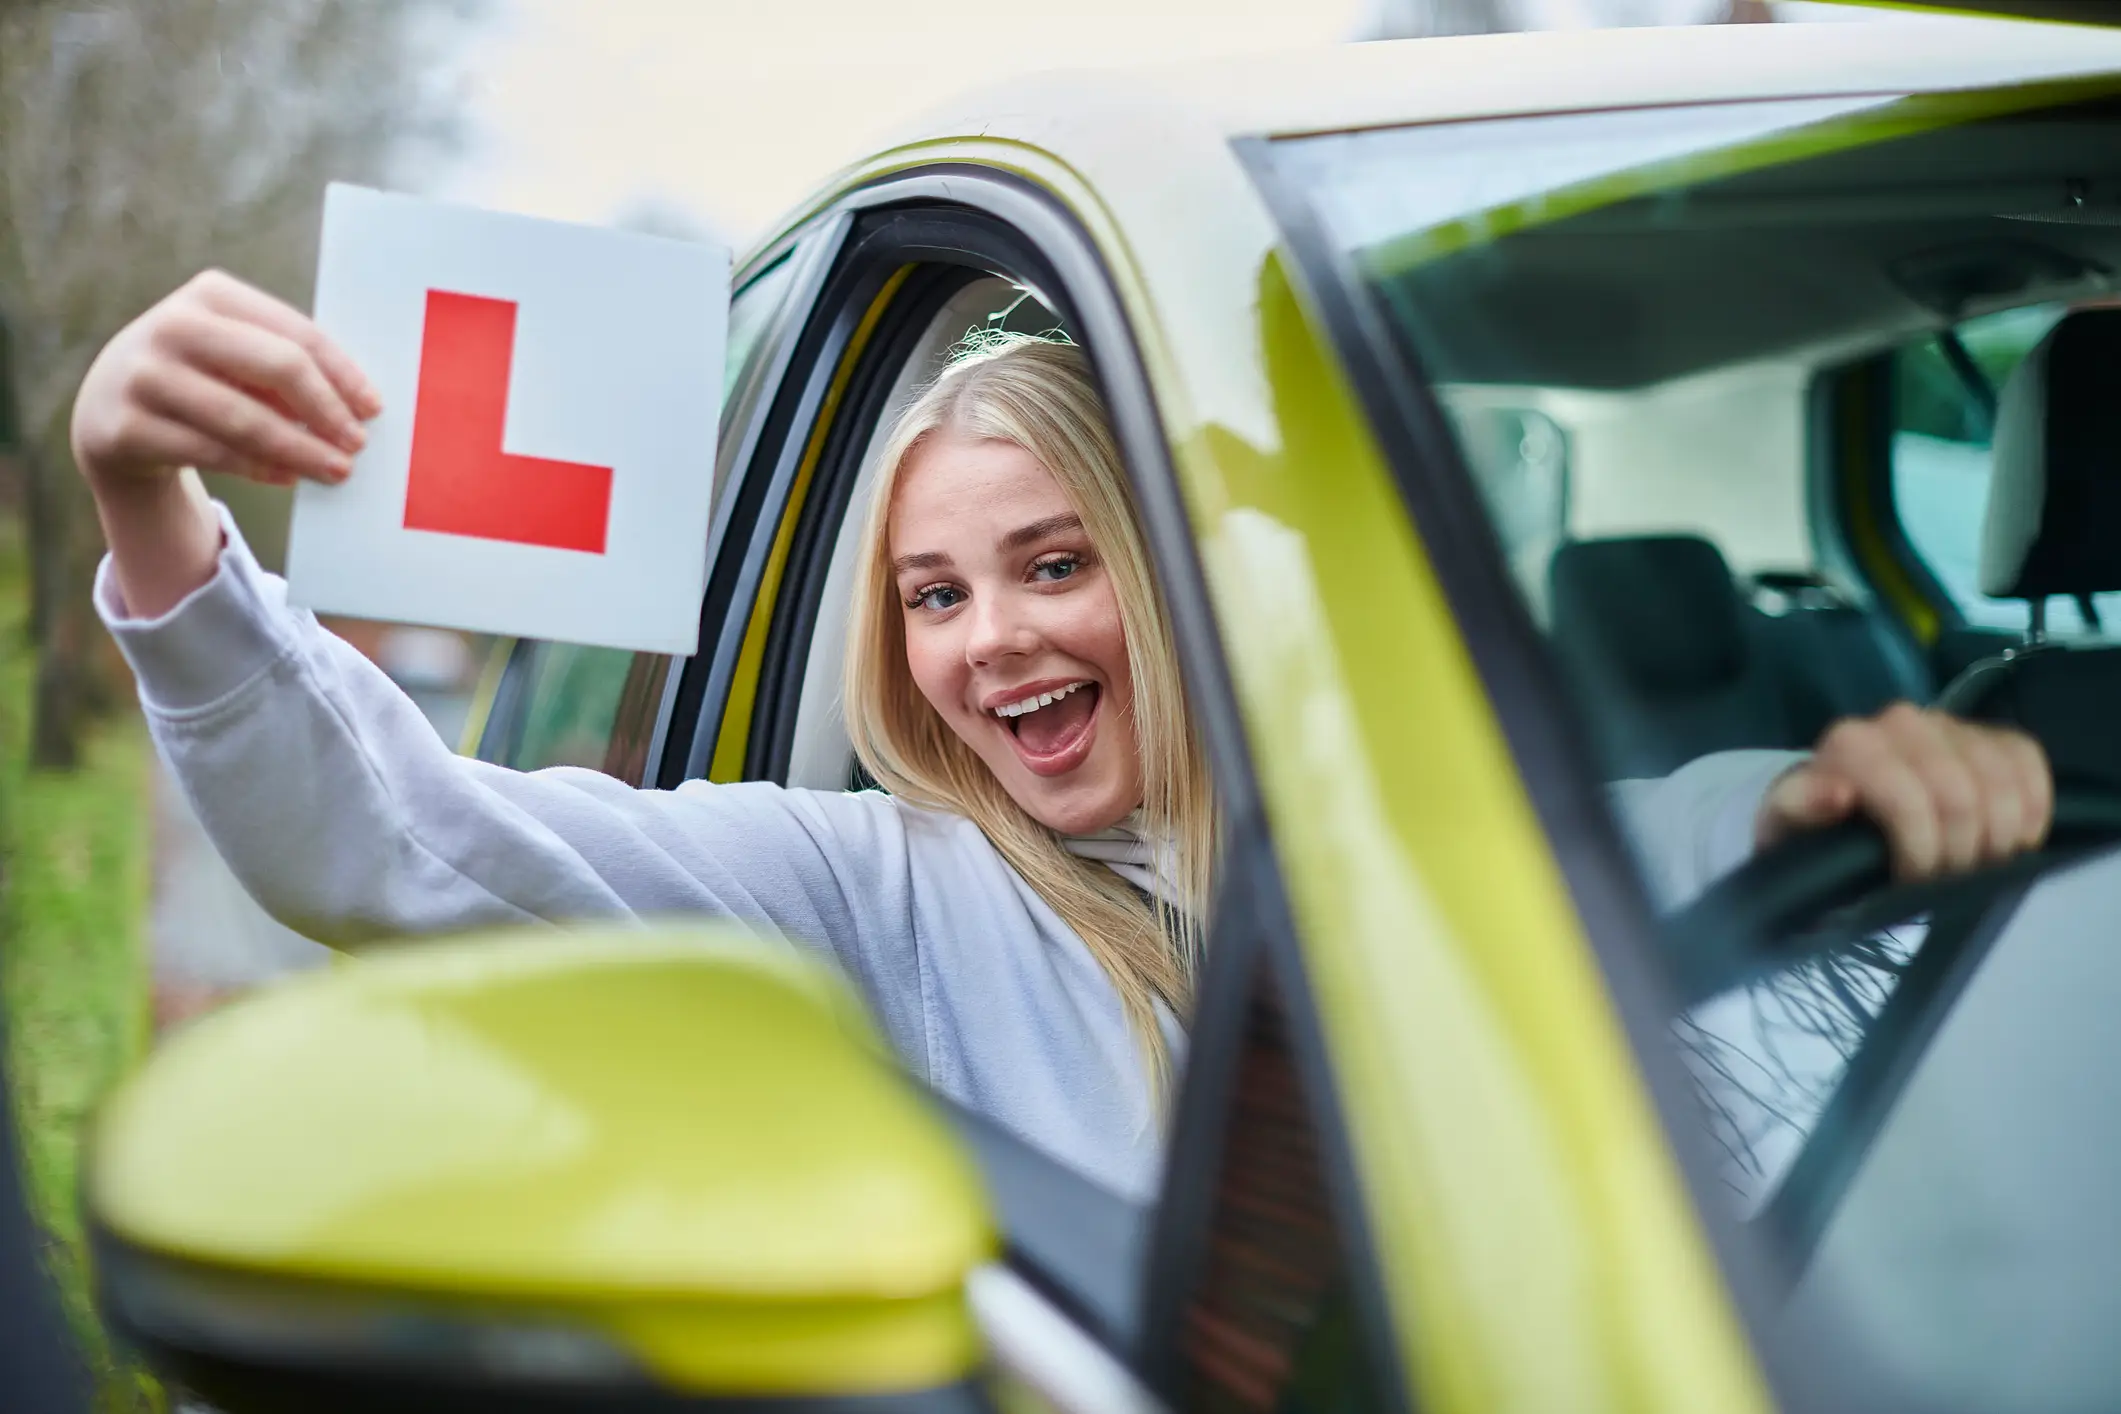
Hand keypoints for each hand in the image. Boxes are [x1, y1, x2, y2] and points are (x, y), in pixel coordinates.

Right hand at [72, 269, 379, 492]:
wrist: (109, 409)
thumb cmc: (201, 376)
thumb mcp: (235, 354)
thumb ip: (286, 364)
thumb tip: (360, 405)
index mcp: (211, 295)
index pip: (296, 333)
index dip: (342, 374)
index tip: (374, 409)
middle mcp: (172, 325)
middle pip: (276, 367)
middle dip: (326, 410)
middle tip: (358, 444)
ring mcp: (144, 375)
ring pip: (244, 419)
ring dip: (300, 449)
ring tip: (336, 469)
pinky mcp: (126, 427)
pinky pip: (211, 453)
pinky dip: (259, 468)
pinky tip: (289, 476)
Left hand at [1757, 703, 2051, 878]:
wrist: (1840, 813)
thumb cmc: (1812, 829)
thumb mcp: (1787, 830)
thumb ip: (1799, 808)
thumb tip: (1835, 794)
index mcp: (1850, 743)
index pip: (1906, 797)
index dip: (1920, 850)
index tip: (1911, 883)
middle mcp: (1901, 722)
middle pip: (1960, 796)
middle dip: (1959, 853)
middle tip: (1946, 884)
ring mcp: (1950, 725)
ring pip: (2001, 782)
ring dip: (1997, 839)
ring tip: (1975, 868)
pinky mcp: (1991, 734)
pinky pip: (2028, 763)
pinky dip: (2030, 810)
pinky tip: (2012, 840)